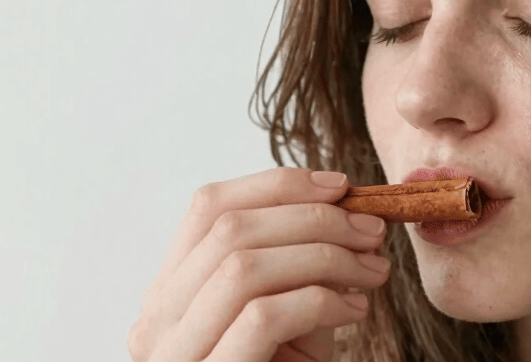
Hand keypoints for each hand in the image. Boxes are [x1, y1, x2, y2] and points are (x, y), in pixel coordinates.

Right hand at [128, 167, 390, 361]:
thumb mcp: (291, 315)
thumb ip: (300, 263)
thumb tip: (345, 203)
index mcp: (171, 294)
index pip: (209, 207)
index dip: (278, 184)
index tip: (341, 186)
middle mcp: (157, 322)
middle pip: (229, 228)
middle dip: (314, 217)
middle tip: (372, 231)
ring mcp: (175, 355)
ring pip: (244, 265)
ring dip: (325, 254)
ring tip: (372, 271)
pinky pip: (263, 315)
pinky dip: (322, 300)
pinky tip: (355, 311)